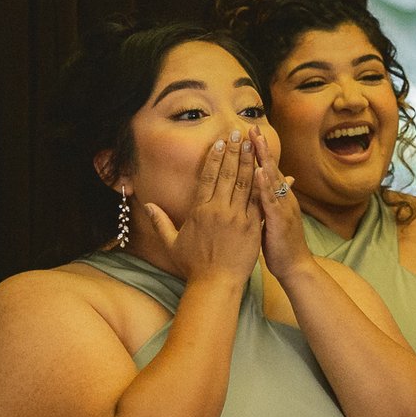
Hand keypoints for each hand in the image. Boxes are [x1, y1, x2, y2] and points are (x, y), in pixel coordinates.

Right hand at [142, 132, 261, 286]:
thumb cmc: (193, 265)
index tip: (219, 142)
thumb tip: (148, 205)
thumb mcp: (172, 243)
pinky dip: (263, 186)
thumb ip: (160, 222)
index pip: (208, 177)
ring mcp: (238, 218)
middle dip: (233, 152)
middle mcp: (219, 210)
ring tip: (252, 145)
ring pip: (245, 184)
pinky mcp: (252, 227)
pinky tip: (267, 172)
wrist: (216, 284)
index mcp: (200, 210)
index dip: (214, 158)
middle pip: (228, 175)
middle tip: (238, 133)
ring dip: (248, 162)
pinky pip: (258, 202)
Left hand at [252, 133, 316, 282]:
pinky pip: (271, 199)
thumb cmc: (282, 244)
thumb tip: (273, 187)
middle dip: (261, 147)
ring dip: (264, 159)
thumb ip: (273, 200)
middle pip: (271, 168)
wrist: (296, 266)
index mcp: (279, 198)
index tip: (250, 132)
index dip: (259, 151)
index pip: (268, 169)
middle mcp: (283, 198)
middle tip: (252, 127)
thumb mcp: (276, 218)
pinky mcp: (280, 220)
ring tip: (256, 141)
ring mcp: (283, 208)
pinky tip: (259, 171)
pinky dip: (265, 184)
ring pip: (272, 179)